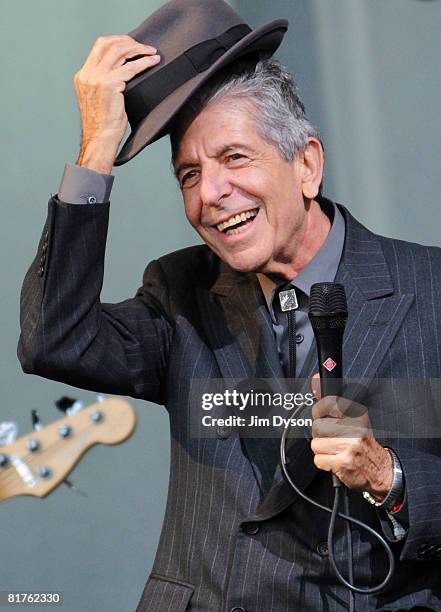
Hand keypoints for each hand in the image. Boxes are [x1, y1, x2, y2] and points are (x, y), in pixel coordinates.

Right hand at [73, 35, 159, 171]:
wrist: (100, 140)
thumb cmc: (104, 125)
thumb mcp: (100, 99)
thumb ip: (105, 83)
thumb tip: (124, 72)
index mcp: (83, 76)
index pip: (99, 46)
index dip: (118, 41)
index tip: (133, 45)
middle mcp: (87, 74)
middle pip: (108, 43)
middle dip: (129, 42)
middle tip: (144, 48)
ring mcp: (96, 78)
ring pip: (119, 51)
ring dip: (138, 49)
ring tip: (151, 53)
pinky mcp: (108, 84)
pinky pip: (130, 68)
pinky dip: (144, 63)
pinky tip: (153, 62)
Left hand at [310, 374, 392, 499]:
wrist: (380, 470)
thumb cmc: (364, 444)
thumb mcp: (356, 420)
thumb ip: (335, 404)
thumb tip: (316, 380)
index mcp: (357, 415)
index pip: (329, 402)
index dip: (319, 410)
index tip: (320, 415)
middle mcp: (354, 428)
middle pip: (317, 426)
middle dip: (320, 435)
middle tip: (333, 439)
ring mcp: (348, 445)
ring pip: (315, 444)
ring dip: (322, 450)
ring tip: (336, 450)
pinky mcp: (342, 462)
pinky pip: (318, 459)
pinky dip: (324, 462)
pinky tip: (336, 461)